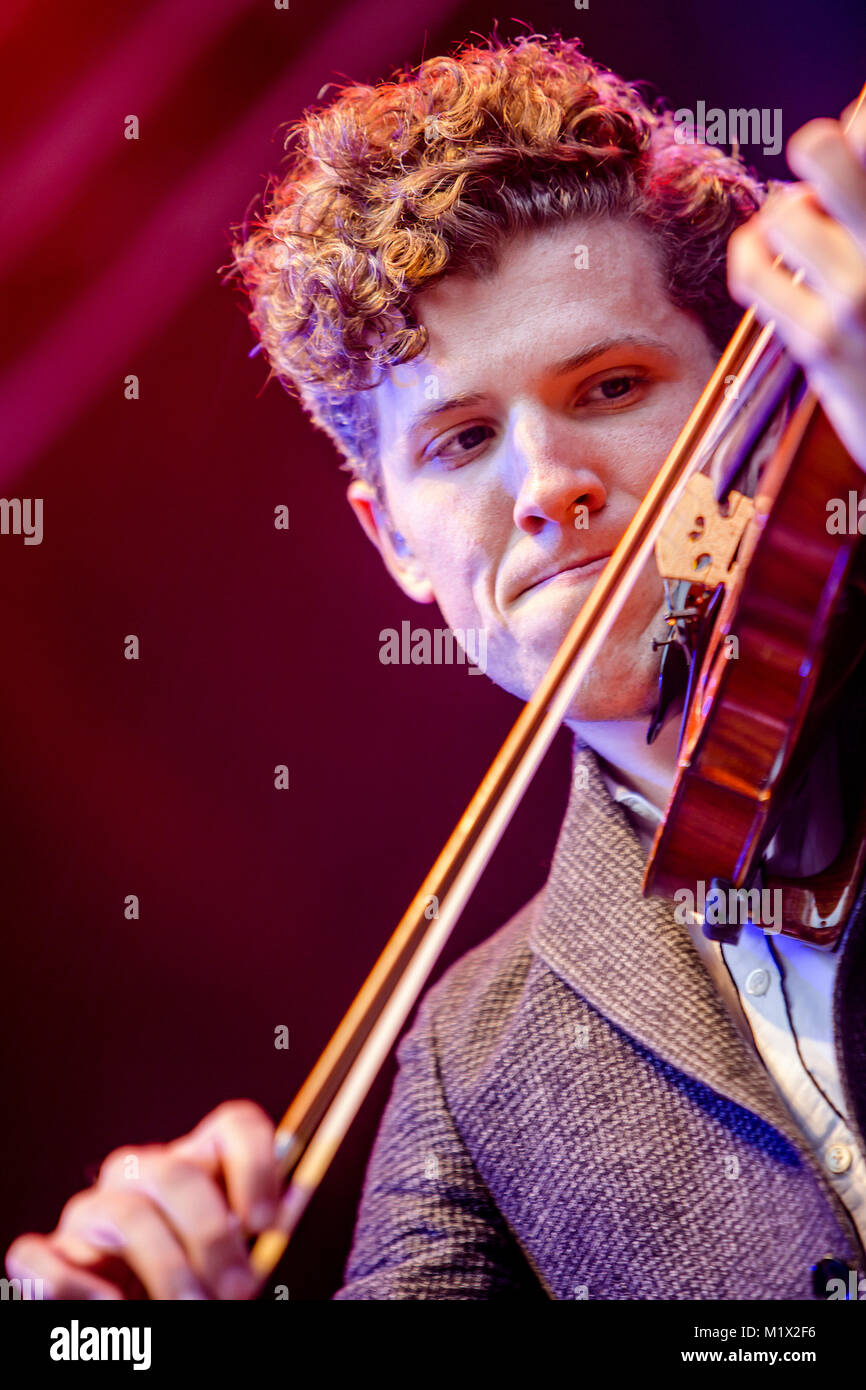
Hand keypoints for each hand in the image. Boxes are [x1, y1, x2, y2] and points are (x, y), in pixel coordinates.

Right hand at [4, 1100, 280, 1299]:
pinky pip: (44, 1256)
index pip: (234, 1125)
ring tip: (191, 1313)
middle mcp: (144, 1175)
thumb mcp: (235, 1260)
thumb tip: (292, 1208)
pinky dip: (78, 1288)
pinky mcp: (49, 1256)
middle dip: (212, 1236)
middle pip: (177, 1172)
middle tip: (241, 1291)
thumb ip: (258, 1235)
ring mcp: (93, 1213)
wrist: (133, 1320)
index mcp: (200, 1164)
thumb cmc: (195, 1284)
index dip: (257, 1163)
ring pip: (125, 1213)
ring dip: (166, 1270)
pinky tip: (114, 1311)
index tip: (269, 1221)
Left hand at [727, 96, 865, 469]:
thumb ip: (864, 202)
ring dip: (784, 217)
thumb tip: (852, 125)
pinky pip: (755, 273)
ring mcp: (857, 299)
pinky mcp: (819, 344)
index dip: (862, 121)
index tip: (858, 135)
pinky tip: (768, 263)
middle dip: (820, 149)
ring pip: (783, 213)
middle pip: (824, 151)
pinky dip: (752, 258)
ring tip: (802, 235)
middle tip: (823, 167)